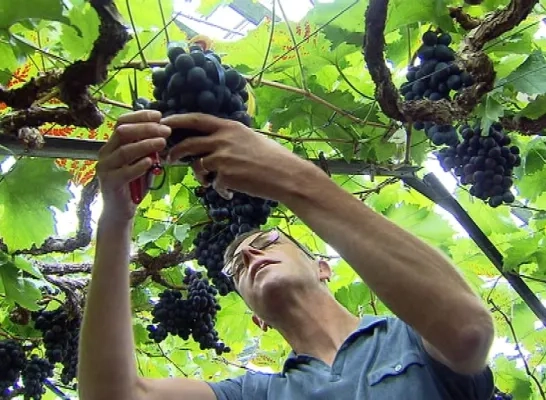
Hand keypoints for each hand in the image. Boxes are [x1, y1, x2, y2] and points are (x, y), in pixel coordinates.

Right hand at [96, 110, 170, 221]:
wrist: (120, 211)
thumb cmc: (133, 184)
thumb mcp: (142, 163)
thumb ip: (148, 150)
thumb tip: (163, 133)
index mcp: (112, 145)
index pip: (123, 122)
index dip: (140, 116)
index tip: (159, 115)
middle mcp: (105, 153)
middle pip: (123, 133)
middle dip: (146, 129)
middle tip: (165, 130)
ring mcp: (105, 167)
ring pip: (125, 150)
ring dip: (145, 145)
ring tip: (162, 142)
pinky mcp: (109, 182)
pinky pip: (125, 172)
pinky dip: (138, 166)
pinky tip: (150, 162)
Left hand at [162, 113, 317, 201]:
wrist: (286, 175)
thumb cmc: (273, 158)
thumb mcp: (250, 138)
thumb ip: (230, 138)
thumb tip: (214, 142)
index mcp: (229, 127)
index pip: (196, 119)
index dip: (177, 120)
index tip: (164, 122)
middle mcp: (223, 139)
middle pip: (188, 144)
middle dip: (175, 152)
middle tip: (169, 159)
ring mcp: (223, 157)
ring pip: (198, 166)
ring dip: (200, 175)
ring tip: (208, 181)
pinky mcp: (225, 176)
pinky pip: (213, 184)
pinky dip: (220, 190)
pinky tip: (231, 193)